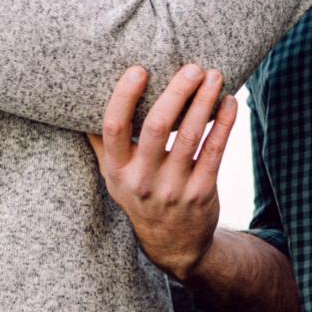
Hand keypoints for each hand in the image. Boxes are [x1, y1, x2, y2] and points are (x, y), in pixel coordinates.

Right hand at [88, 63, 237, 281]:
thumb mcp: (113, 176)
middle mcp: (142, 180)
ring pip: (191, 135)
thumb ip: (101, 141)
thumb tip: (82, 97)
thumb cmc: (140, 195)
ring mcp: (174, 188)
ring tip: (214, 75)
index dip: (125, 97)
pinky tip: (230, 101)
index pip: (114, 128)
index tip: (140, 69)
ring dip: (205, 101)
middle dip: (178, 92)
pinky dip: (225, 123)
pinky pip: (215, 150)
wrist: (173, 244)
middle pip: (158, 127)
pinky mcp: (202, 192)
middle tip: (192, 67)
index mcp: (116, 170)